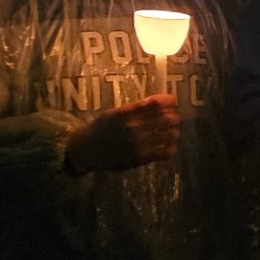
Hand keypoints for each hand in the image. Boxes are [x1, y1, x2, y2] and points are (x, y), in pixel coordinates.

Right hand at [64, 94, 179, 171]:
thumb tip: (156, 102)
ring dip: (174, 132)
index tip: (173, 102)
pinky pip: (165, 153)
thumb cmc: (100, 129)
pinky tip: (169, 147)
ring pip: (169, 135)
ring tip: (173, 132)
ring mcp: (138, 143)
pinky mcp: (141, 158)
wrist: (85, 150)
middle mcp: (134, 126)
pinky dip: (171, 148)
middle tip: (174, 118)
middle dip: (174, 117)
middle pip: (167, 118)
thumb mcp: (113, 113)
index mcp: (127, 113)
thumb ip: (134, 108)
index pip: (156, 103)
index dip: (169, 101)